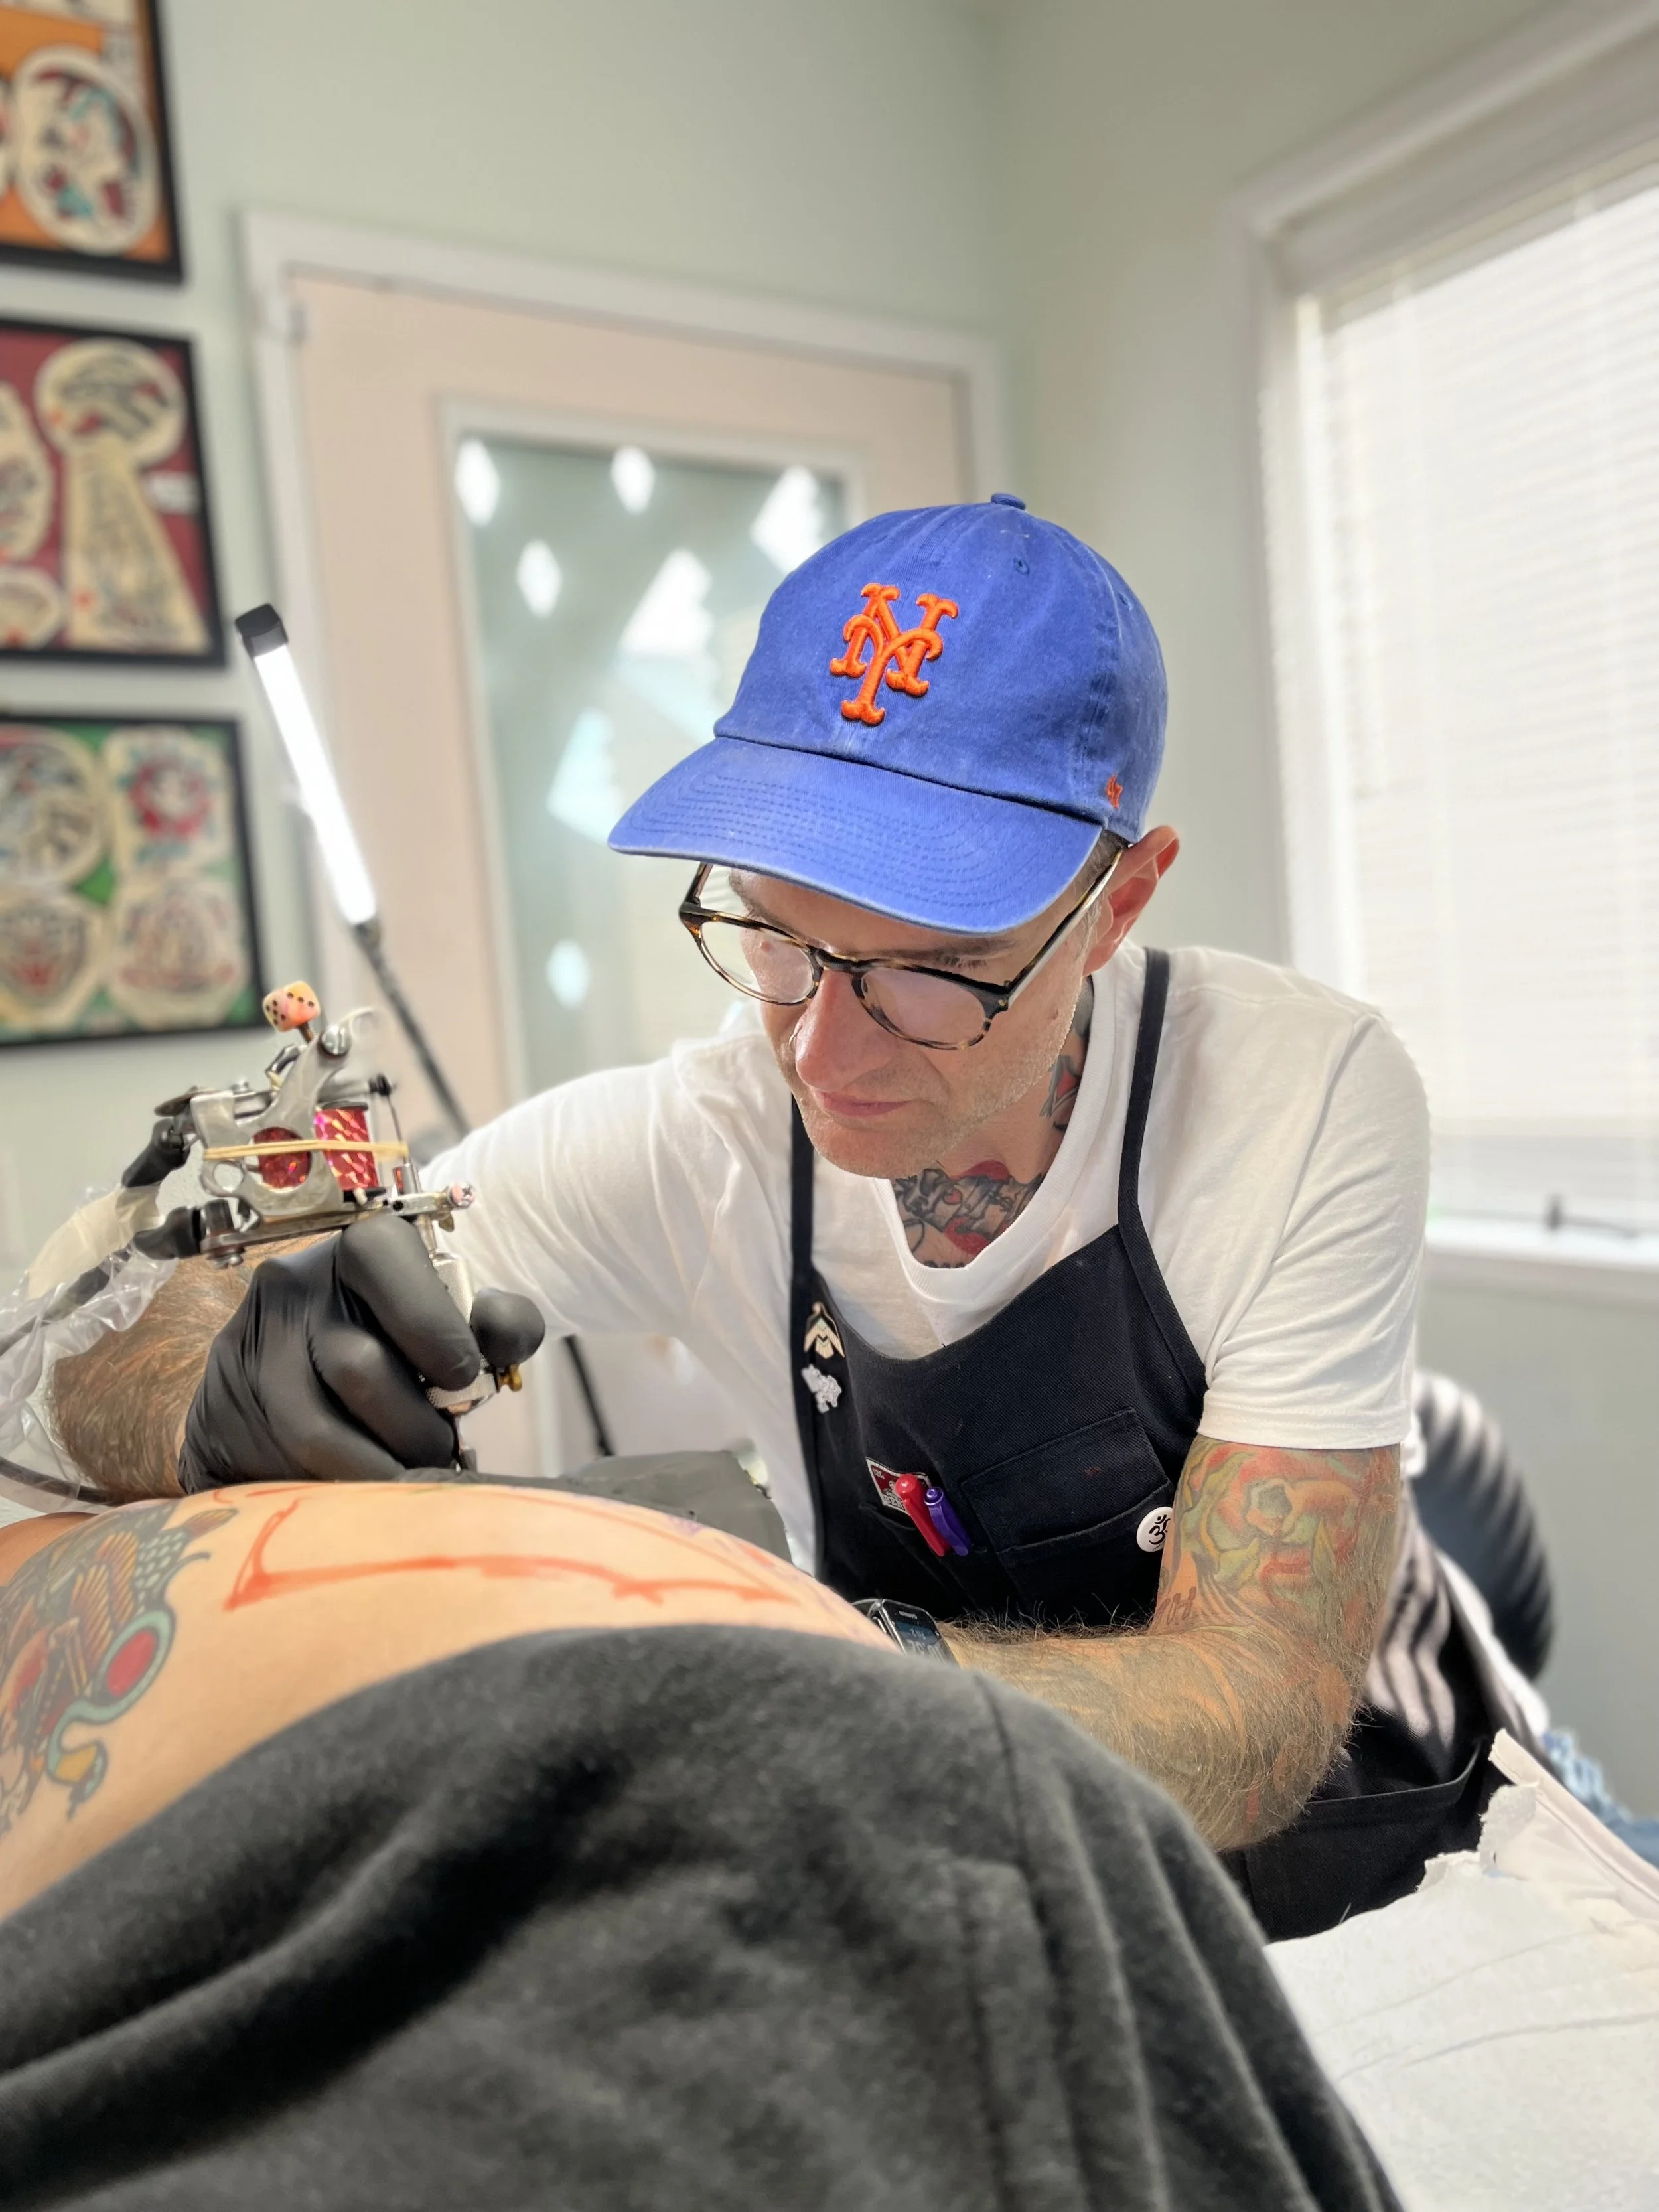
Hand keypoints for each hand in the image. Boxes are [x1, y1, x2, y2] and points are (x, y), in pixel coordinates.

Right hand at [177, 1213, 544, 1490]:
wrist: (284, 1382)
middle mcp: (292, 1286)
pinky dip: (342, 1488)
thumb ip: (491, 1324)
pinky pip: (287, 1467)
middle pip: (358, 1366)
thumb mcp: (447, 1321)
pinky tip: (369, 1491)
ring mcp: (248, 1349)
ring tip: (412, 1476)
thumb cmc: (391, 1346)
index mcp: (355, 1250)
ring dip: (382, 1469)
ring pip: (319, 1430)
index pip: (384, 1254)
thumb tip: (505, 1338)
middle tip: (441, 1449)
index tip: (463, 1376)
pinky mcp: (222, 1413)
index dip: (432, 1324)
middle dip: (417, 1427)